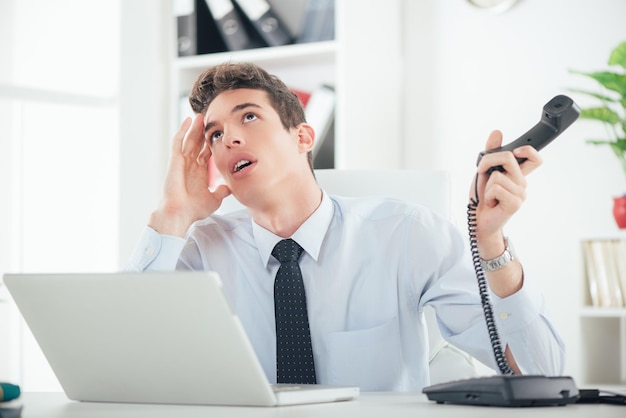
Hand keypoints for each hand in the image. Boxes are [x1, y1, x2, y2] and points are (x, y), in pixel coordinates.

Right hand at [149, 114, 230, 236]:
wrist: (180, 214)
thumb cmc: (194, 209)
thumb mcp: (214, 199)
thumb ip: (222, 191)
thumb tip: (231, 187)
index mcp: (199, 173)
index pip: (207, 153)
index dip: (213, 143)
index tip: (221, 134)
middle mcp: (190, 165)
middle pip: (198, 144)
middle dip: (204, 132)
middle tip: (211, 119)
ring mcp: (182, 162)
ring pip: (189, 140)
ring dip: (195, 128)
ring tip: (201, 115)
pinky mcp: (175, 161)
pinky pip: (178, 142)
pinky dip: (182, 130)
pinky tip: (188, 121)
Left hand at [472, 130, 542, 254]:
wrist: (478, 220)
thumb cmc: (482, 197)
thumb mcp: (483, 171)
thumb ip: (490, 152)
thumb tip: (497, 132)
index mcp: (518, 175)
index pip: (535, 158)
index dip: (528, 150)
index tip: (514, 150)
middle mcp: (522, 184)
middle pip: (509, 157)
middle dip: (488, 162)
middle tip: (482, 173)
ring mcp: (520, 194)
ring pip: (498, 175)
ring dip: (486, 185)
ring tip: (489, 195)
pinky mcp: (515, 203)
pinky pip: (496, 188)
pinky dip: (488, 194)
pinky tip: (491, 203)